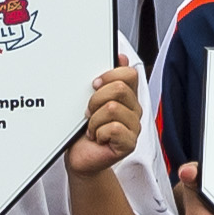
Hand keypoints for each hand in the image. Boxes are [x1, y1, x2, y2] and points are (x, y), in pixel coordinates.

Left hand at [64, 62, 143, 177]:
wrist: (80, 157)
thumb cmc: (83, 130)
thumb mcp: (90, 99)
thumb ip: (106, 79)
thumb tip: (121, 57)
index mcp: (127, 96)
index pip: (129, 73)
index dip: (109, 75)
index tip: (94, 84)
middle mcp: (133, 109)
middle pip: (120, 88)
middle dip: (96, 99)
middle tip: (89, 112)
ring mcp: (133, 126)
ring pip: (112, 108)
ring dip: (94, 120)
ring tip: (92, 127)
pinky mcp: (130, 143)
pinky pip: (113, 128)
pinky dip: (98, 133)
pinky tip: (98, 137)